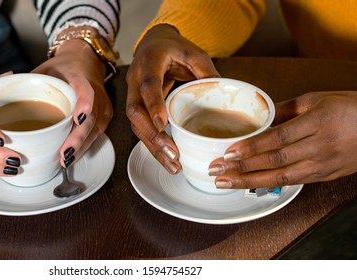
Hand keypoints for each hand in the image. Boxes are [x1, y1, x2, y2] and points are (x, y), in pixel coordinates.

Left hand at [33, 32, 111, 166]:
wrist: (84, 63)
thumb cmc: (62, 69)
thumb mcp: (44, 70)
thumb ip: (26, 84)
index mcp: (78, 76)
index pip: (85, 89)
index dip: (83, 103)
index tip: (77, 117)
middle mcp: (96, 93)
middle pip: (91, 118)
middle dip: (77, 138)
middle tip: (64, 153)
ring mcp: (102, 107)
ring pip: (94, 131)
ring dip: (80, 147)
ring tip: (65, 159)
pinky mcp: (103, 118)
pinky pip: (95, 135)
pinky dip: (82, 147)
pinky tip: (70, 157)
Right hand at [126, 24, 218, 173]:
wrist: (153, 44)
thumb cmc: (174, 48)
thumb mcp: (194, 54)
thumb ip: (207, 72)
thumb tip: (224, 95)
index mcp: (149, 61)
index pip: (148, 85)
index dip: (154, 105)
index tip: (163, 124)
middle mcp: (135, 78)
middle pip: (135, 111)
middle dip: (152, 135)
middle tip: (172, 153)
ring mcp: (132, 93)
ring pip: (135, 124)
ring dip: (152, 146)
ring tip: (172, 164)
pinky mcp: (136, 106)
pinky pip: (140, 128)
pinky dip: (153, 144)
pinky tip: (167, 158)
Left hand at [209, 91, 356, 187]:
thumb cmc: (353, 107)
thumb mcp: (317, 99)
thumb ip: (285, 109)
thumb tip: (258, 116)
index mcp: (318, 121)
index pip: (277, 138)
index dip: (250, 148)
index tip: (228, 153)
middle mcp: (320, 146)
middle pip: (275, 161)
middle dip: (241, 168)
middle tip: (216, 171)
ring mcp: (324, 164)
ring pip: (281, 177)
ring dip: (250, 181)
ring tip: (226, 182)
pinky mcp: (327, 176)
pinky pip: (294, 181)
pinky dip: (270, 183)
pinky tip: (251, 183)